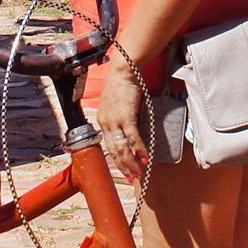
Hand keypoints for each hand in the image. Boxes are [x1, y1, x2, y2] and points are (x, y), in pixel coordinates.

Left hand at [96, 55, 151, 180]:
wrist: (124, 69)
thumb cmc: (122, 83)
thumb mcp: (116, 103)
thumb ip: (118, 117)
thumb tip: (128, 129)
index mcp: (102, 121)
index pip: (108, 146)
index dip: (117, 160)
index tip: (124, 170)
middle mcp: (106, 123)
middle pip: (114, 151)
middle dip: (124, 167)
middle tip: (132, 178)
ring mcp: (115, 121)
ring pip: (122, 148)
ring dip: (131, 163)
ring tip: (139, 173)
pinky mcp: (126, 116)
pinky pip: (133, 138)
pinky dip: (139, 150)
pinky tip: (145, 158)